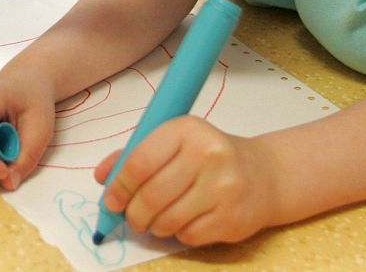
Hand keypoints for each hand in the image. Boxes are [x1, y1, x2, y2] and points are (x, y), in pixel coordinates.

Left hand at [94, 116, 280, 245]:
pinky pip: (188, 234)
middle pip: (152, 195)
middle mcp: (208, 155)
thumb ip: (134, 155)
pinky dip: (177, 234)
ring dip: (153, 225)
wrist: (262, 174)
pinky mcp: (233, 217)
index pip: (140, 162)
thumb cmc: (207, 157)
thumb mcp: (173, 142)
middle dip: (133, 213)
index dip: (120, 186)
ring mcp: (224, 188)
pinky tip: (182, 222)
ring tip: (154, 220)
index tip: (111, 200)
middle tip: (129, 217)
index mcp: (186, 130)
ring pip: (168, 219)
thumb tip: (103, 176)